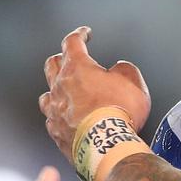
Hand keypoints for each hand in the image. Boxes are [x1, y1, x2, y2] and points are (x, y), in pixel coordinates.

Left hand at [40, 27, 150, 159]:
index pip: (72, 42)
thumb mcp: (134, 82)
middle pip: (52, 64)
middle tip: (70, 58)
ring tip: (64, 90)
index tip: (84, 34)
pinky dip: (58, 114)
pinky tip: (65, 117)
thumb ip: (124, 69)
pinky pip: (51, 118)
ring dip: (56, 88)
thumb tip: (119, 69)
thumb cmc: (119, 114)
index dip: (79, 34)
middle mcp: (60, 86)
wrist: (107, 146)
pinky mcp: (55, 131)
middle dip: (62, 58)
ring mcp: (55, 110)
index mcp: (77, 68)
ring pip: (47, 92)